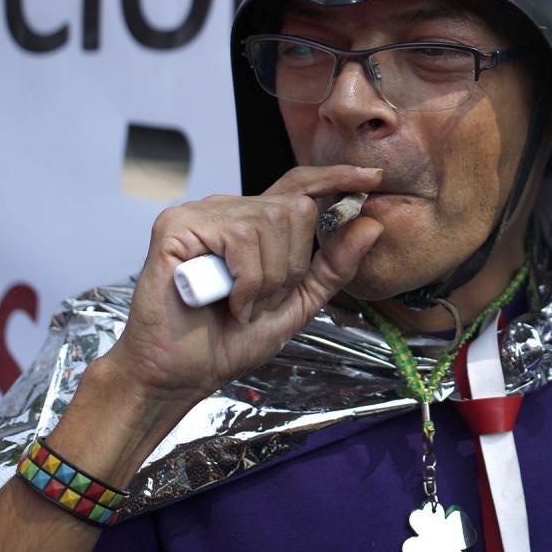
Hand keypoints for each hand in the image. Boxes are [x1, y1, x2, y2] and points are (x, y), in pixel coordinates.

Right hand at [103, 164, 384, 413]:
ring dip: (267, 281)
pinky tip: (226, 301)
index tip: (373, 179)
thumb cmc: (228, 340)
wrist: (180, 373)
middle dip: (292, 267)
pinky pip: (240, 239)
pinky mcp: (177, 225)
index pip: (299, 185)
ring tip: (240, 305)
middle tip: (261, 301)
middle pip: (295, 209)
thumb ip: (334, 265)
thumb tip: (372, 224)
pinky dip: (245, 281)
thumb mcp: (298, 303)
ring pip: (271, 224)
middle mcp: (227, 210)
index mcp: (253, 223)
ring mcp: (200, 213)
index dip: (335, 177)